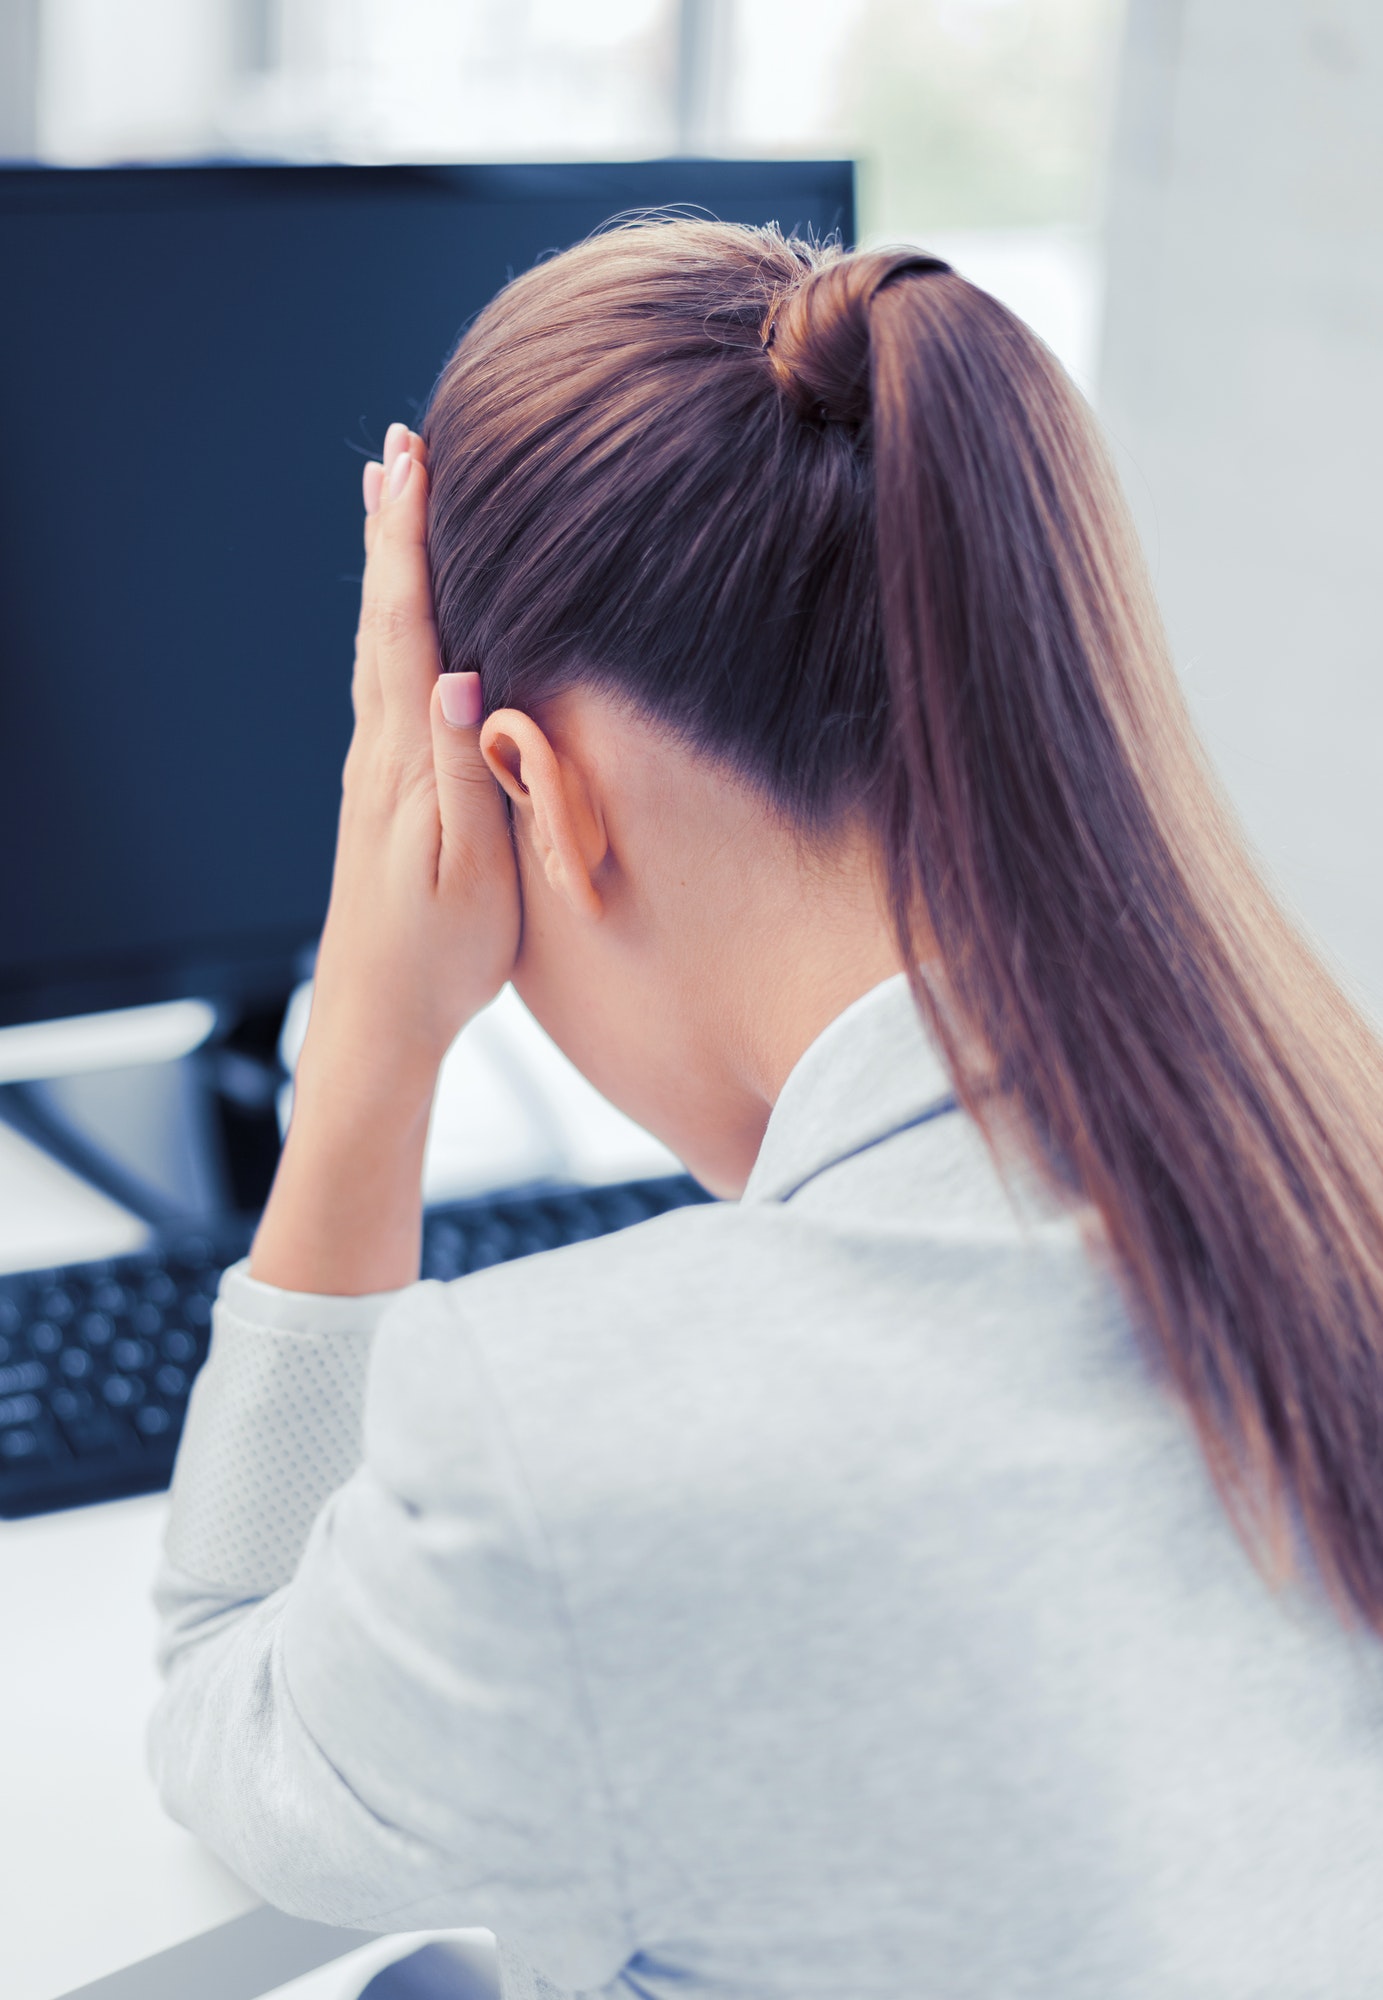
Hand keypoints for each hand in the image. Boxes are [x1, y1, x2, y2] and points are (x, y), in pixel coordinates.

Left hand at [249, 423, 520, 1293]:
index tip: (411, 463)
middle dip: (391, 532)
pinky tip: (401, 627)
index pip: (403, 627)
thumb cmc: (439, 955)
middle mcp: (376, 752)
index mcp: (401, 761)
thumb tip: (456, 673)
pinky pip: (383, 684)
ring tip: (389, 510)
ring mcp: (373, 773)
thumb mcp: (471, 872)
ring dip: (385, 574)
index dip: (407, 541)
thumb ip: (464, 772)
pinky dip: (390, 628)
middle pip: (379, 620)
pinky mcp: (380, 795)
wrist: (379, 1018)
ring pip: (376, 648)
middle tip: (396, 453)